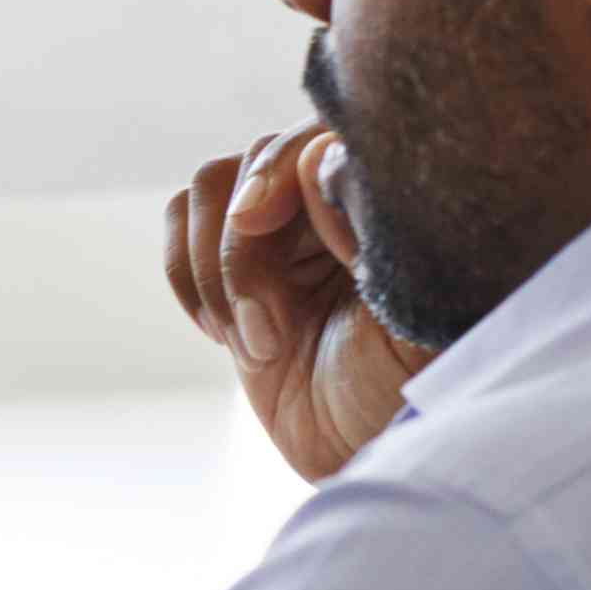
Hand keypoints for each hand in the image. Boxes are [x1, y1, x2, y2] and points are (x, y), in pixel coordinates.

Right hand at [165, 125, 431, 482]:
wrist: (361, 454)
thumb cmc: (404, 395)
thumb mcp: (412, 324)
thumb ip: (376, 235)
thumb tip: (319, 160)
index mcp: (385, 199)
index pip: (319, 135)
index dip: (277, 168)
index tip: (253, 221)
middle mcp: (332, 198)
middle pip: (254, 158)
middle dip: (243, 252)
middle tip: (266, 332)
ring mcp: (282, 230)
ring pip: (209, 186)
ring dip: (216, 271)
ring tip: (254, 342)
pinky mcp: (233, 265)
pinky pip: (179, 226)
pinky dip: (185, 275)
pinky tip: (225, 332)